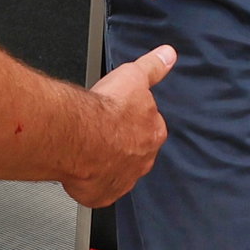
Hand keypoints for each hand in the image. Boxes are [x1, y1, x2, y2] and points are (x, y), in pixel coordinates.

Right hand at [62, 44, 176, 204]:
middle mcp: (142, 161)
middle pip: (135, 152)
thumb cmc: (106, 110)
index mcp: (153, 134)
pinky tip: (82, 168)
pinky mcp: (102, 195)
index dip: (132, 121)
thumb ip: (153, 67)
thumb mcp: (133, 76)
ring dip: (107, 163)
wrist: (81, 137)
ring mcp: (123, 181)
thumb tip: (168, 54)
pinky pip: (99, 190)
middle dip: (121, 144)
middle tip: (102, 132)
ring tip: (89, 149)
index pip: (148, 128)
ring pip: (117, 172)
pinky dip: (91, 182)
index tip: (118, 116)